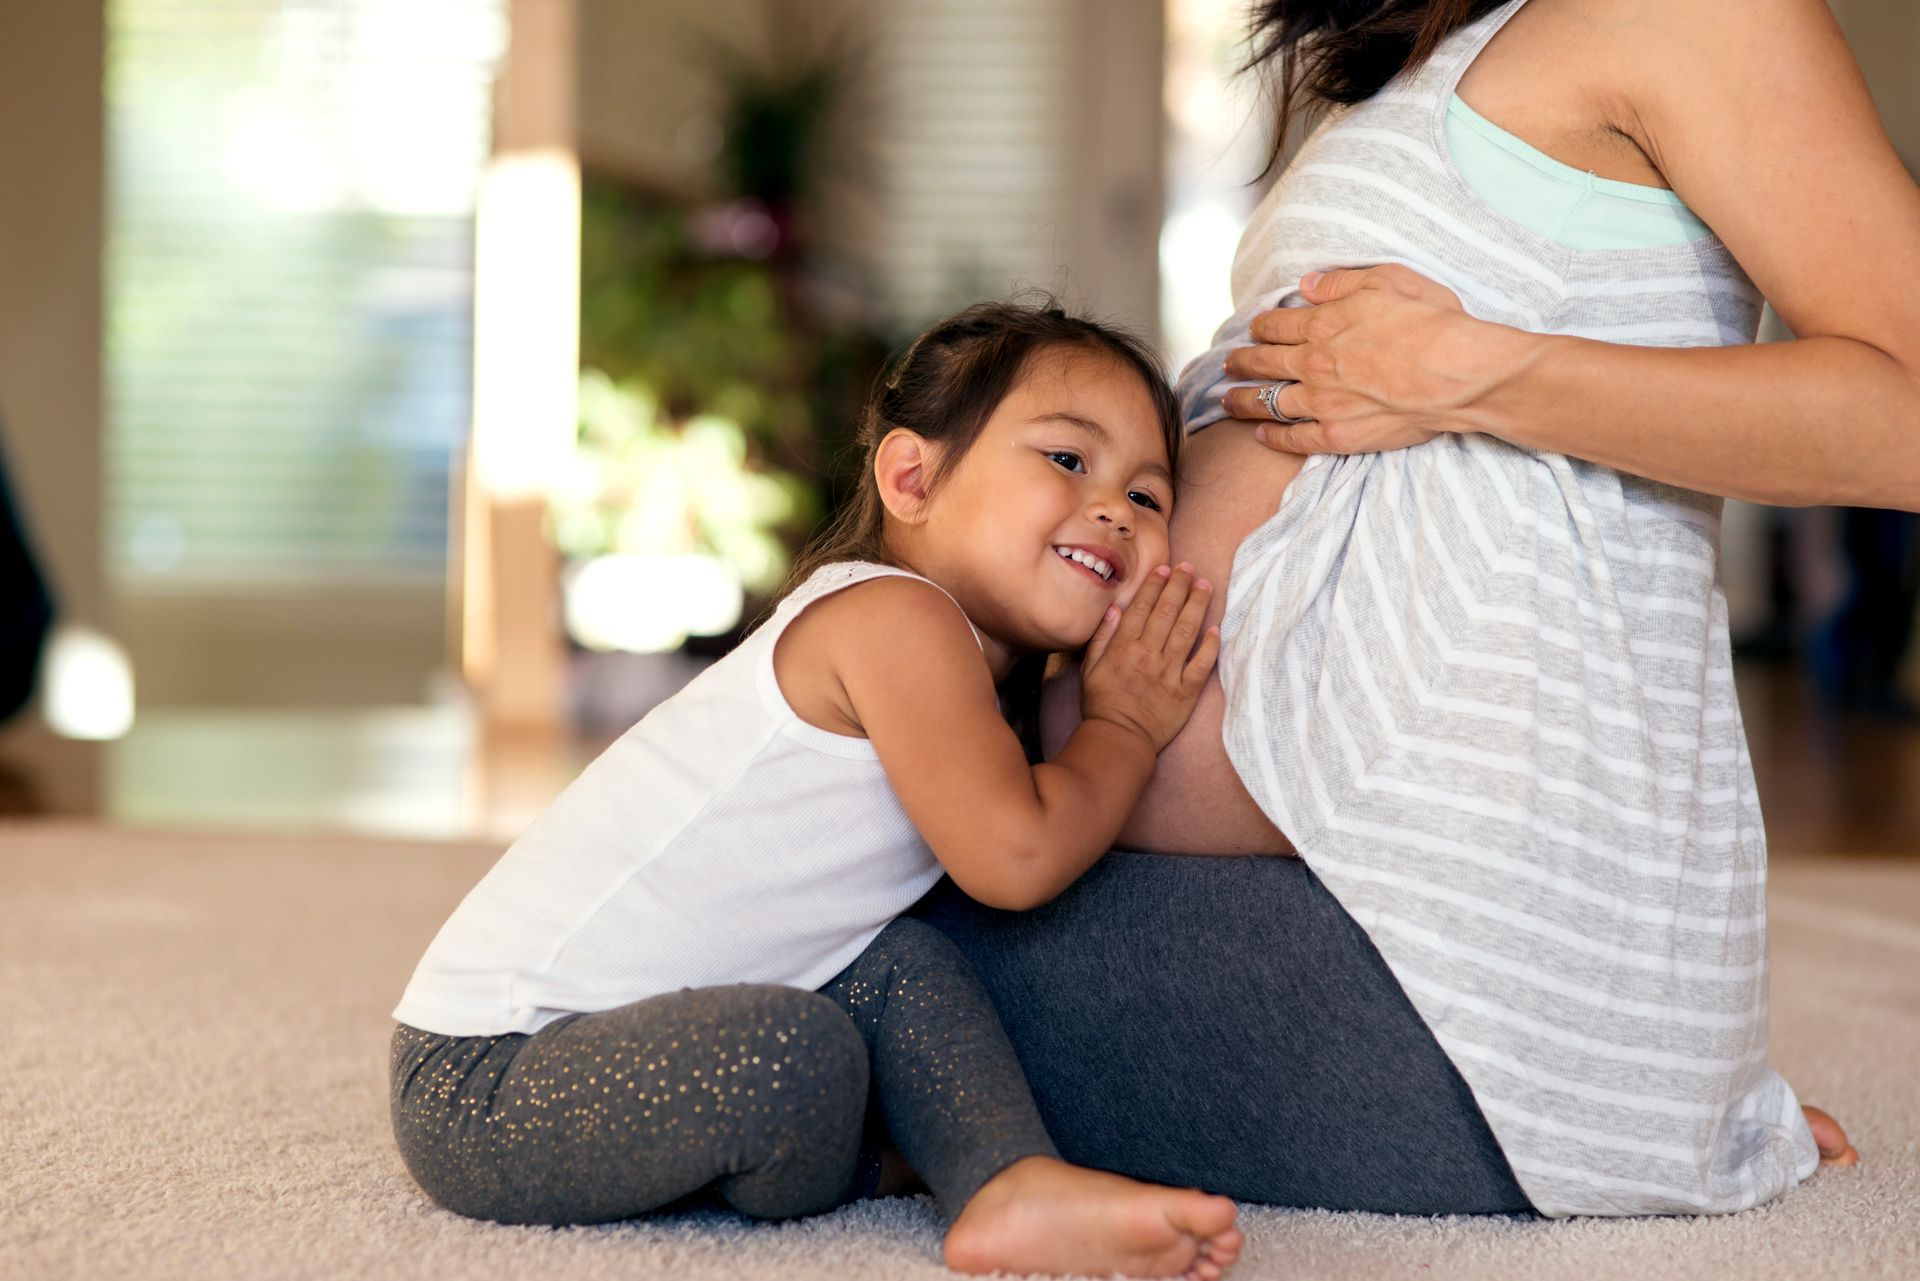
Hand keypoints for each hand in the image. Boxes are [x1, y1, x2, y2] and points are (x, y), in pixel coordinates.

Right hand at [1078, 564, 1218, 751]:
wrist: (1120, 738)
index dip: (1154, 584)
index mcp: (1124, 648)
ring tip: (1205, 585)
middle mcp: (1148, 655)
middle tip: (1189, 567)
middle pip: (1167, 612)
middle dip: (1179, 585)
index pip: (1142, 608)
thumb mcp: (1090, 669)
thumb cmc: (1102, 704)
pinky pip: (1201, 664)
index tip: (1164, 567)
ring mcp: (1169, 673)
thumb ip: (1103, 637)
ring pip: (1187, 631)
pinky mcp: (1186, 692)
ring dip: (1197, 605)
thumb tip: (1116, 609)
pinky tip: (1216, 628)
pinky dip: (1210, 646)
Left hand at [1220, 264, 1533, 455]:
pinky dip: (1271, 437)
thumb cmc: (1431, 323)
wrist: (1457, 374)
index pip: (1276, 326)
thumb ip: (1341, 282)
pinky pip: (1293, 438)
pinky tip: (1259, 435)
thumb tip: (1306, 285)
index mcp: (1322, 326)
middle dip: (1241, 362)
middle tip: (1229, 364)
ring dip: (1242, 400)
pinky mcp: (1337, 436)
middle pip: (1262, 363)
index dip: (1260, 326)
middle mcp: (1312, 365)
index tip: (1253, 329)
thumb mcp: (1388, 280)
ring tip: (1227, 399)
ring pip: (1266, 403)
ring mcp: (1321, 403)